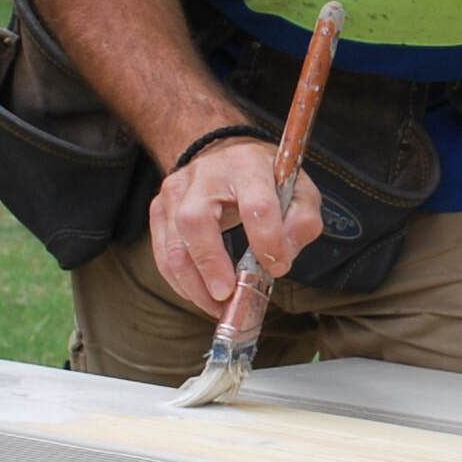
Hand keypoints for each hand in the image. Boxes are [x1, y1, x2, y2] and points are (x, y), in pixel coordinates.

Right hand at [147, 131, 323, 311]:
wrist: (225, 155)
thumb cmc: (266, 179)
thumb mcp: (300, 192)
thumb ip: (302, 223)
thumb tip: (281, 260)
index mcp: (247, 165)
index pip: (256, 204)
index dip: (267, 240)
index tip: (276, 267)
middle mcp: (205, 174)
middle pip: (195, 220)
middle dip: (210, 265)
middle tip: (228, 296)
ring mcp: (176, 191)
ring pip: (172, 243)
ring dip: (193, 284)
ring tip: (218, 306)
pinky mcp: (159, 209)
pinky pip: (162, 254)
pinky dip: (180, 282)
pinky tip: (201, 295)